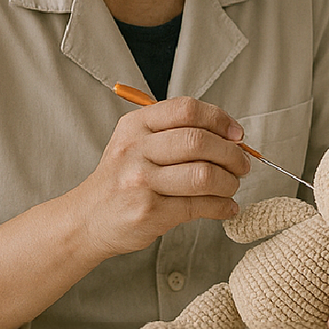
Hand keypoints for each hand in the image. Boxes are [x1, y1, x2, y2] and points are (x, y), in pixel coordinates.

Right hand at [68, 96, 249, 258]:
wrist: (86, 219)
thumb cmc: (120, 180)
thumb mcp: (135, 143)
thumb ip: (174, 134)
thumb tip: (231, 137)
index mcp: (135, 126)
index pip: (186, 110)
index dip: (219, 119)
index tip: (237, 134)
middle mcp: (136, 149)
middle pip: (199, 141)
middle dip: (231, 154)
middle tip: (242, 164)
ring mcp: (141, 182)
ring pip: (203, 175)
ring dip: (229, 182)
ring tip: (232, 186)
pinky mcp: (149, 212)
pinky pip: (198, 206)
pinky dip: (222, 207)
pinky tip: (226, 207)